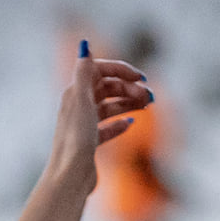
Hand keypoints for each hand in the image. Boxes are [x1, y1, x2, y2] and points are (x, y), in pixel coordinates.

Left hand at [45, 43, 152, 188]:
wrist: (70, 176)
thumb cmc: (76, 139)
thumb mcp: (81, 101)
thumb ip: (84, 73)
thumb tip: (84, 45)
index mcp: (75, 92)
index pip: (101, 71)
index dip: (121, 70)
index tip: (141, 78)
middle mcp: (78, 106)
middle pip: (107, 88)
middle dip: (129, 89)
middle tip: (149, 98)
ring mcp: (84, 125)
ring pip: (109, 107)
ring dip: (128, 103)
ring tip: (146, 106)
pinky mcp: (90, 143)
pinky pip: (107, 128)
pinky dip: (119, 124)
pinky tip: (130, 124)